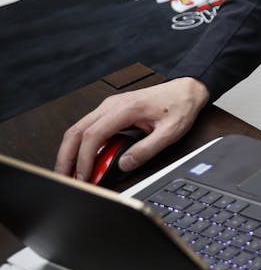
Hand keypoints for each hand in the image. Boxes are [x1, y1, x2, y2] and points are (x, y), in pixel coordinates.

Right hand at [55, 78, 208, 181]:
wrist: (186, 90)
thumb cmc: (179, 106)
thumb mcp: (170, 132)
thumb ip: (147, 149)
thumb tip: (124, 164)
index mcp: (126, 108)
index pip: (93, 135)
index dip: (84, 158)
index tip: (84, 177)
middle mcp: (111, 105)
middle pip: (76, 131)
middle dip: (66, 157)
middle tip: (64, 179)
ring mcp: (108, 106)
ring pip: (78, 129)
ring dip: (70, 151)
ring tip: (70, 173)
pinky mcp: (109, 110)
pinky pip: (88, 128)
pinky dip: (80, 145)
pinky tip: (82, 160)